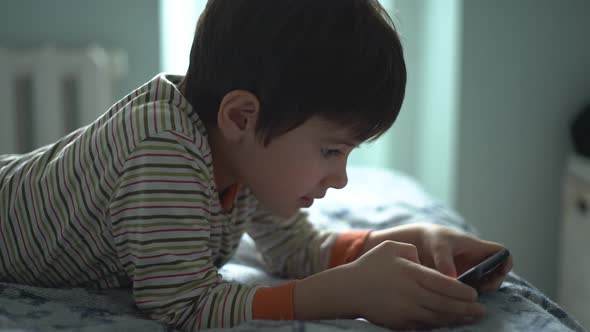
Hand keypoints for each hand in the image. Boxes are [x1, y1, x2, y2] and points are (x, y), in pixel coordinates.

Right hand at [348, 240, 486, 329]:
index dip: (461, 290)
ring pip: (437, 317)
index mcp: (410, 272)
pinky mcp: (399, 322)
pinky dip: (439, 324)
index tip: (474, 293)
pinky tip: (449, 322)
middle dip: (466, 308)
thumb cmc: (370, 266)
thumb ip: (412, 250)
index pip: (442, 283)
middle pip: (444, 303)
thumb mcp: (390, 247)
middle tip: (482, 310)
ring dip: (457, 318)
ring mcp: (404, 309)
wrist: (347, 289)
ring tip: (471, 317)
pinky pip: (424, 325)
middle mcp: (410, 292)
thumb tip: (426, 261)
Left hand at [417, 224, 512, 292]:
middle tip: (481, 288)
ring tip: (467, 292)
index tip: (501, 270)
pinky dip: (468, 294)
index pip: (501, 252)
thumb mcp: (439, 247)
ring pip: (485, 283)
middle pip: (497, 273)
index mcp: (477, 248)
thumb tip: (452, 279)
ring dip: (480, 290)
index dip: (506, 261)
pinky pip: (471, 290)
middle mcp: (478, 261)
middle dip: (493, 282)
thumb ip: (445, 261)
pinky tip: (458, 296)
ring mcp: (470, 272)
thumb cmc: (433, 239)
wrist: (419, 243)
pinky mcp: (461, 281)